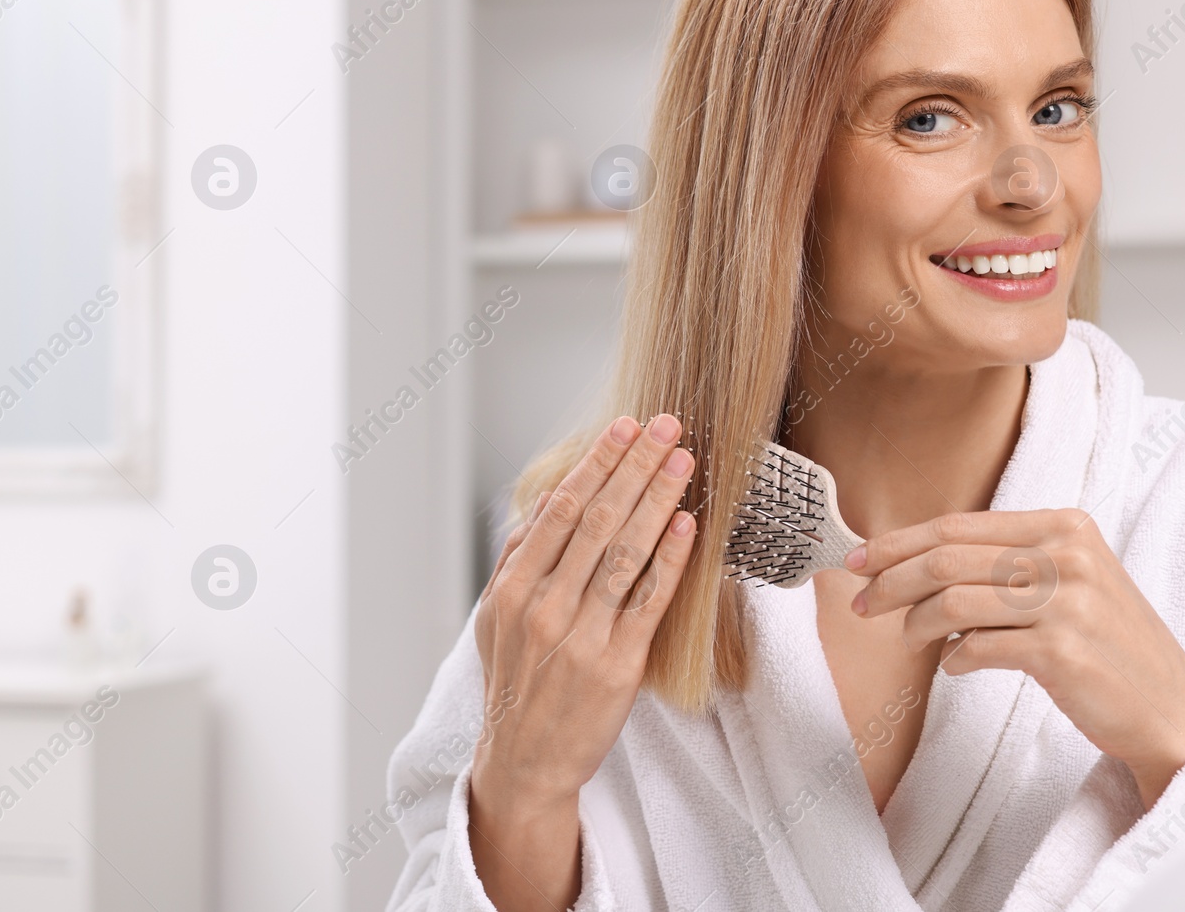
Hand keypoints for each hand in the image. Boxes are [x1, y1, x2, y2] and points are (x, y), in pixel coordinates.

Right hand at [468, 414, 697, 910]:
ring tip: (684, 461)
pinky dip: (671, 561)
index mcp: (513, 589)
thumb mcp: (496, 617)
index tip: (623, 427)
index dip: (596, 464)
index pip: (560, 509)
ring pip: (626, 554)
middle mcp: (545, 607)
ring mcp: (583, 637)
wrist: (526, 759)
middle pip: (598, 521)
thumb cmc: (516, 681)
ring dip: (658, 501)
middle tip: (666, 425)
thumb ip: (519, 559)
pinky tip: (688, 526)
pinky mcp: (619, 665)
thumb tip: (548, 502)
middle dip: (635, 466)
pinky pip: (649, 602)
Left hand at [847, 508, 1184, 807]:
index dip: (897, 544)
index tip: (857, 562)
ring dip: (915, 624)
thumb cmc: (1102, 640)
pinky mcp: (1062, 653)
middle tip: (861, 606)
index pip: (956, 526)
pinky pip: (977, 648)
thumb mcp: (1064, 580)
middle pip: (944, 560)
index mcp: (1062, 526)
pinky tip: (956, 665)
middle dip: (889, 583)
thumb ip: (1001, 561)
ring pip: (952, 601)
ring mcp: (1067, 603)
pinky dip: (954, 659)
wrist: (1169, 705)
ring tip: (911, 640)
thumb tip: (909, 561)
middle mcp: (1067, 556)